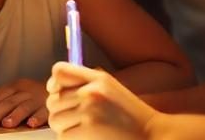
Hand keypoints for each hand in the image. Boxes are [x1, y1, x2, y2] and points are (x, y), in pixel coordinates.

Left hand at [0, 78, 49, 128]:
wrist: (61, 89)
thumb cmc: (32, 97)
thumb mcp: (15, 95)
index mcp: (14, 87)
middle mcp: (25, 90)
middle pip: (7, 102)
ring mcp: (38, 97)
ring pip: (24, 106)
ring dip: (15, 115)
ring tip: (6, 124)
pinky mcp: (50, 106)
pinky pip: (44, 111)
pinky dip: (37, 117)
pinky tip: (31, 124)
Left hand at [46, 62, 160, 139]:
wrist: (152, 134)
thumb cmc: (128, 115)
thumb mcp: (110, 88)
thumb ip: (84, 82)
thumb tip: (52, 86)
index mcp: (98, 78)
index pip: (59, 71)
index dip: (54, 84)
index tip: (57, 93)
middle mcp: (92, 91)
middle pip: (52, 101)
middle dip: (61, 113)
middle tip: (77, 121)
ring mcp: (90, 110)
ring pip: (55, 120)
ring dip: (64, 129)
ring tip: (82, 131)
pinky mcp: (89, 129)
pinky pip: (63, 136)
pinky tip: (86, 139)